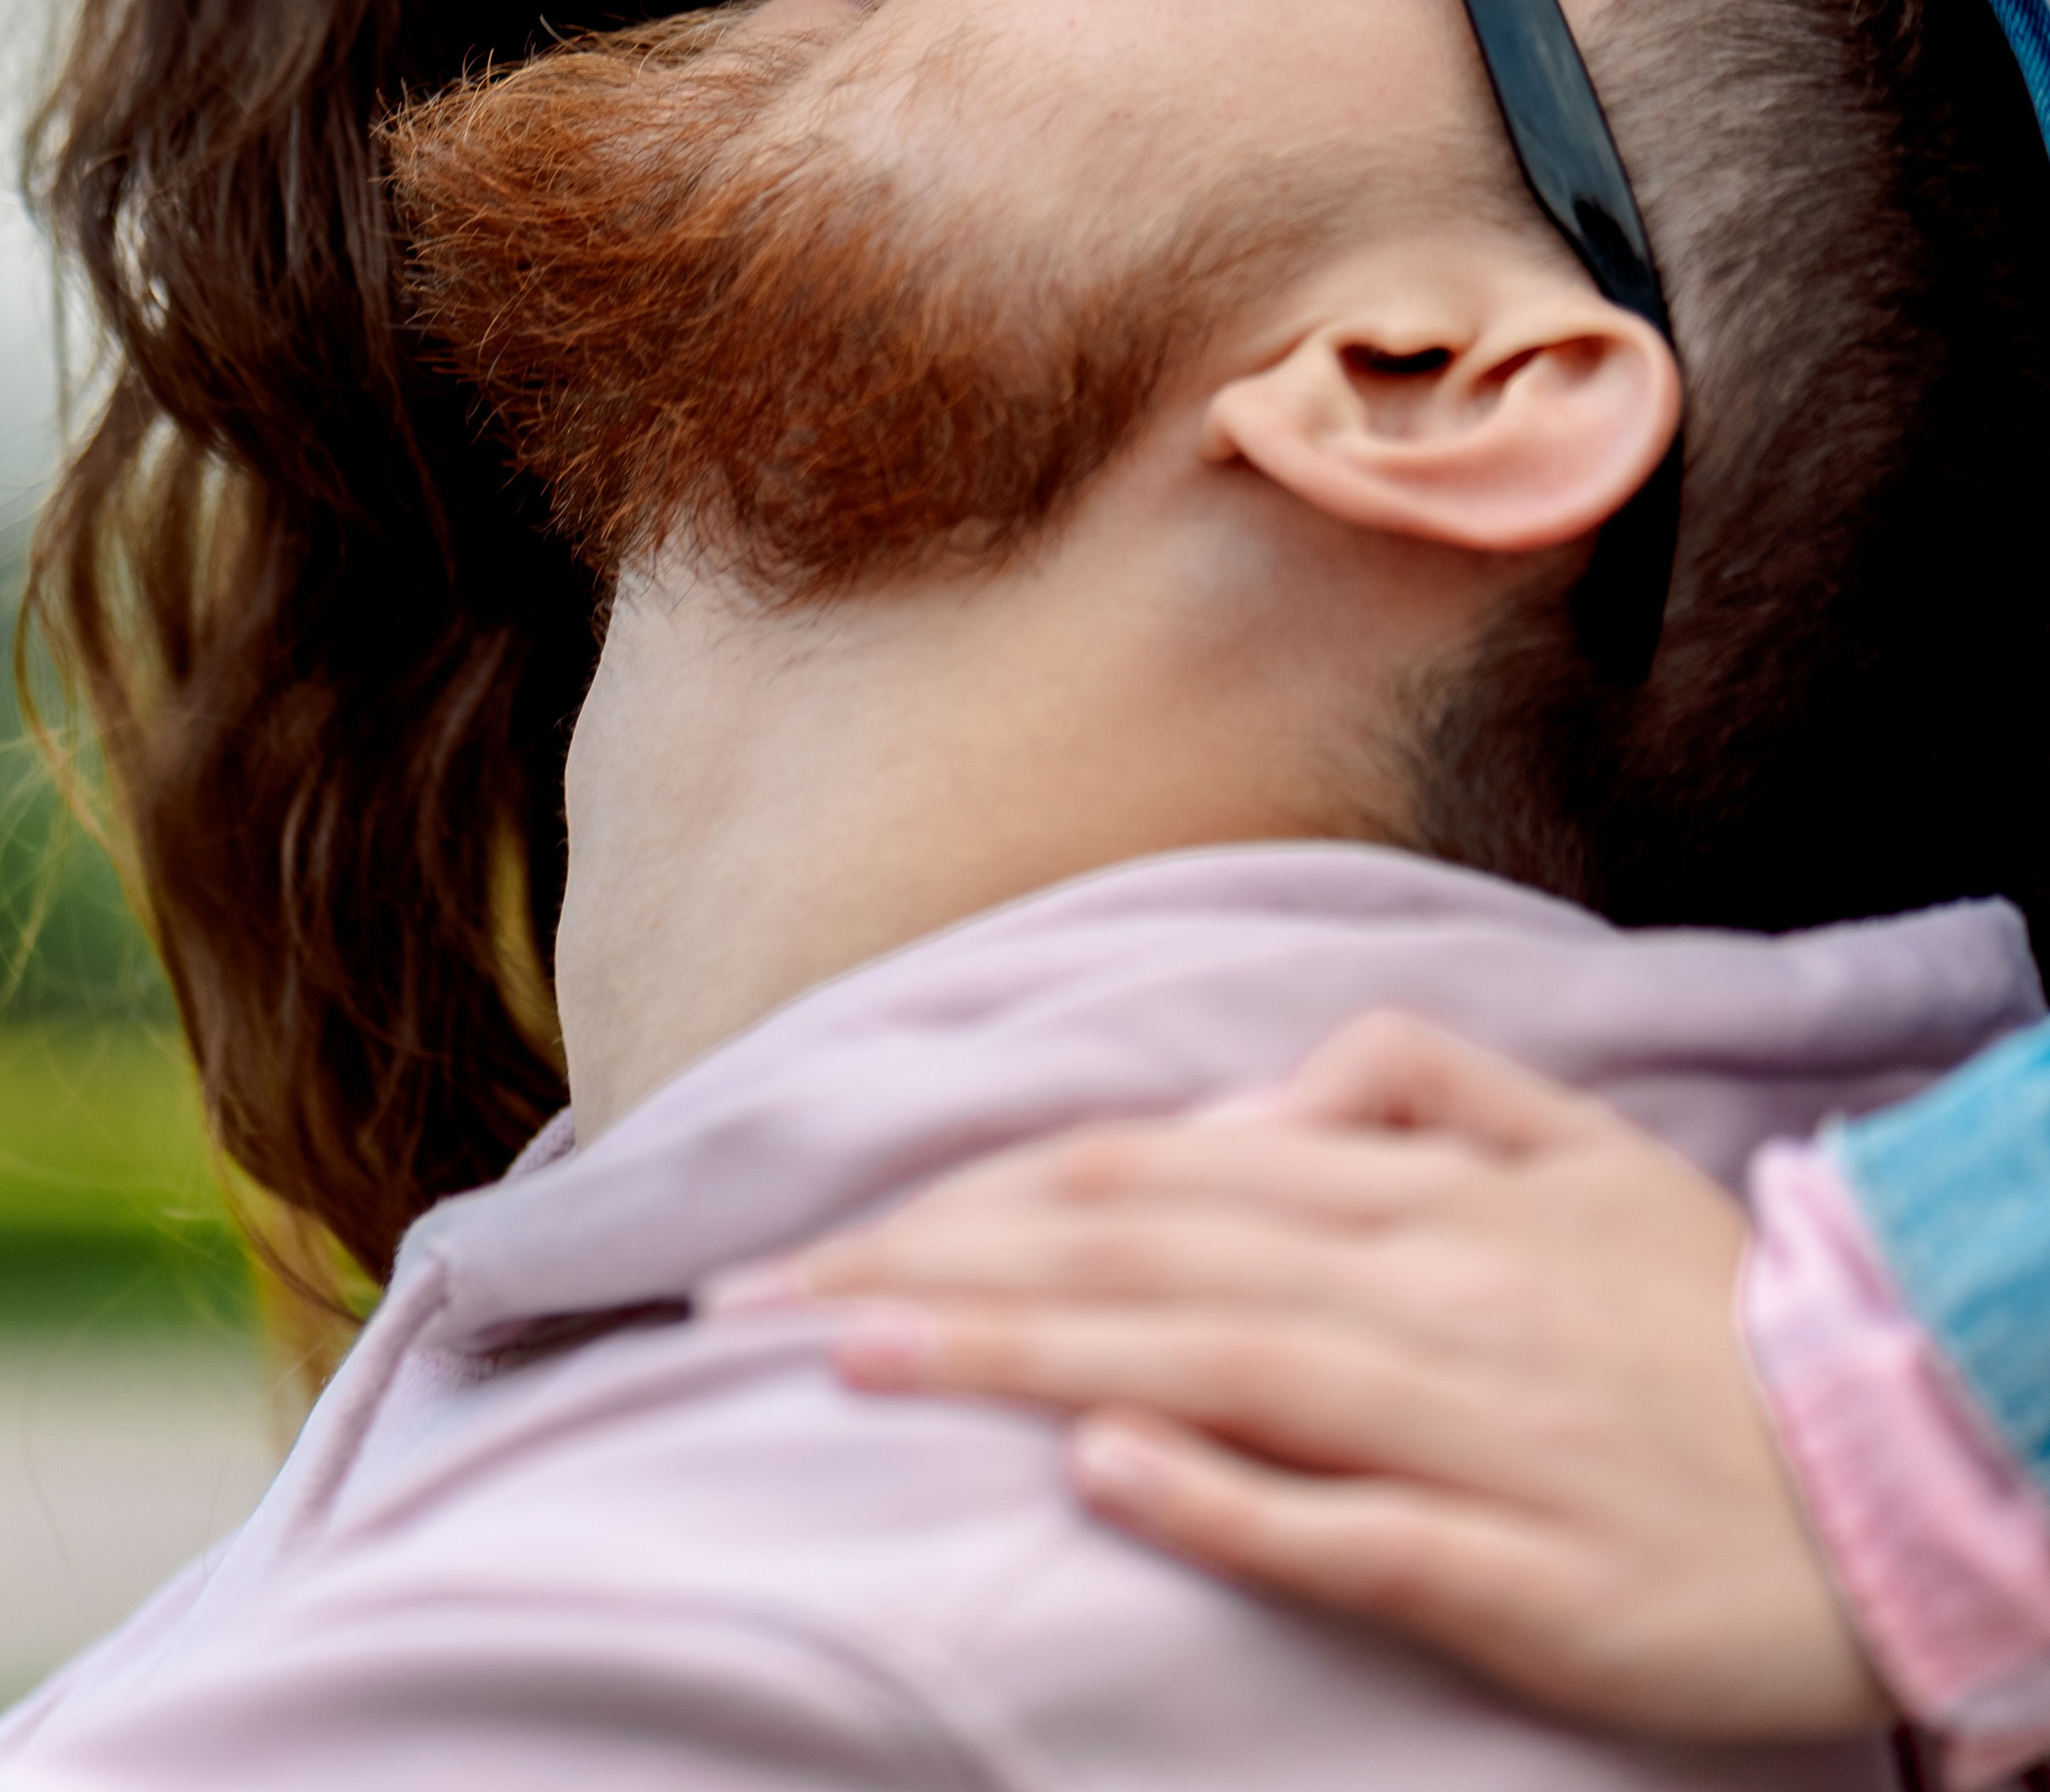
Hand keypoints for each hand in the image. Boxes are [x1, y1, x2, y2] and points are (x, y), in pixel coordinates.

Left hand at [705, 1010, 1889, 1741]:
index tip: (808, 1233)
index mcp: (1410, 1189)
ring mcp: (1461, 1423)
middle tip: (742, 1300)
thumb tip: (1234, 1105)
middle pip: (1130, 1253)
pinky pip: (1351, 1523)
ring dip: (1018, 1356)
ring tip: (849, 1352)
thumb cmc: (1706, 1312)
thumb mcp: (1571, 1138)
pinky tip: (1103, 1473)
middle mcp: (1413, 1286)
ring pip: (1206, 1363)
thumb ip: (1399, 1083)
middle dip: (924, 1266)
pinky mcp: (1516, 1564)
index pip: (1136, 1170)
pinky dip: (1224, 1493)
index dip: (962, 1194)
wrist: (1904, 1455)